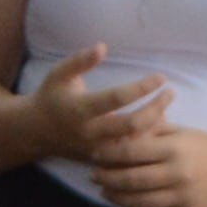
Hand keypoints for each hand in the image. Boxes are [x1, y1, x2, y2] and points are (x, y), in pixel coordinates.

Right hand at [29, 45, 169, 170]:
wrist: (35, 132)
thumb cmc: (51, 96)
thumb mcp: (59, 74)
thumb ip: (80, 61)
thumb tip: (102, 47)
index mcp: (80, 108)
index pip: (118, 98)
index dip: (142, 88)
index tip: (161, 77)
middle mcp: (90, 131)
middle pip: (133, 124)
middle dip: (156, 108)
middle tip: (170, 93)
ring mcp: (96, 149)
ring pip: (135, 143)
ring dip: (155, 126)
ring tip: (166, 108)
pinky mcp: (101, 159)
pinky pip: (130, 154)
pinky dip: (145, 140)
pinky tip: (156, 125)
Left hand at [92, 120, 206, 206]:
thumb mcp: (184, 132)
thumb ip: (154, 131)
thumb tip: (121, 132)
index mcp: (175, 149)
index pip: (130, 153)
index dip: (108, 154)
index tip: (95, 154)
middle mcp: (177, 173)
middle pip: (130, 180)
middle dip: (106, 178)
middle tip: (93, 175)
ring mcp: (182, 196)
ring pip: (138, 202)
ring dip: (116, 197)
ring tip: (105, 191)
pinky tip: (128, 205)